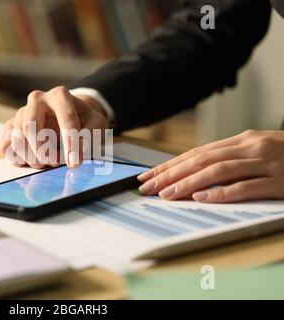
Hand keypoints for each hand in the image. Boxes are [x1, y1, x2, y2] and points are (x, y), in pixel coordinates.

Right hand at [0, 86, 109, 168]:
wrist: (68, 116)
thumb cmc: (83, 120)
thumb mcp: (96, 123)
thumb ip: (90, 134)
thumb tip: (77, 149)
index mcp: (59, 96)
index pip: (66, 118)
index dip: (70, 143)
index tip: (74, 163)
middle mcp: (37, 100)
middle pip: (30, 125)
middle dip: (42, 150)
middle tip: (54, 162)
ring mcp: (21, 113)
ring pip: (16, 137)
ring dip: (31, 157)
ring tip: (45, 163)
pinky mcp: (10, 127)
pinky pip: (5, 145)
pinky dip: (17, 158)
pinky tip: (29, 161)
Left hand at [138, 130, 283, 202]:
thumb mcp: (256, 152)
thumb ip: (229, 159)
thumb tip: (194, 174)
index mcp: (242, 140)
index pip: (197, 153)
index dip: (170, 164)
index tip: (147, 175)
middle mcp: (251, 147)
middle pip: (202, 160)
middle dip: (171, 173)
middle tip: (146, 186)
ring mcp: (267, 163)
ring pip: (219, 171)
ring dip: (188, 183)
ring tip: (166, 194)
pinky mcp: (281, 182)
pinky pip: (247, 187)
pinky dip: (222, 193)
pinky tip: (202, 198)